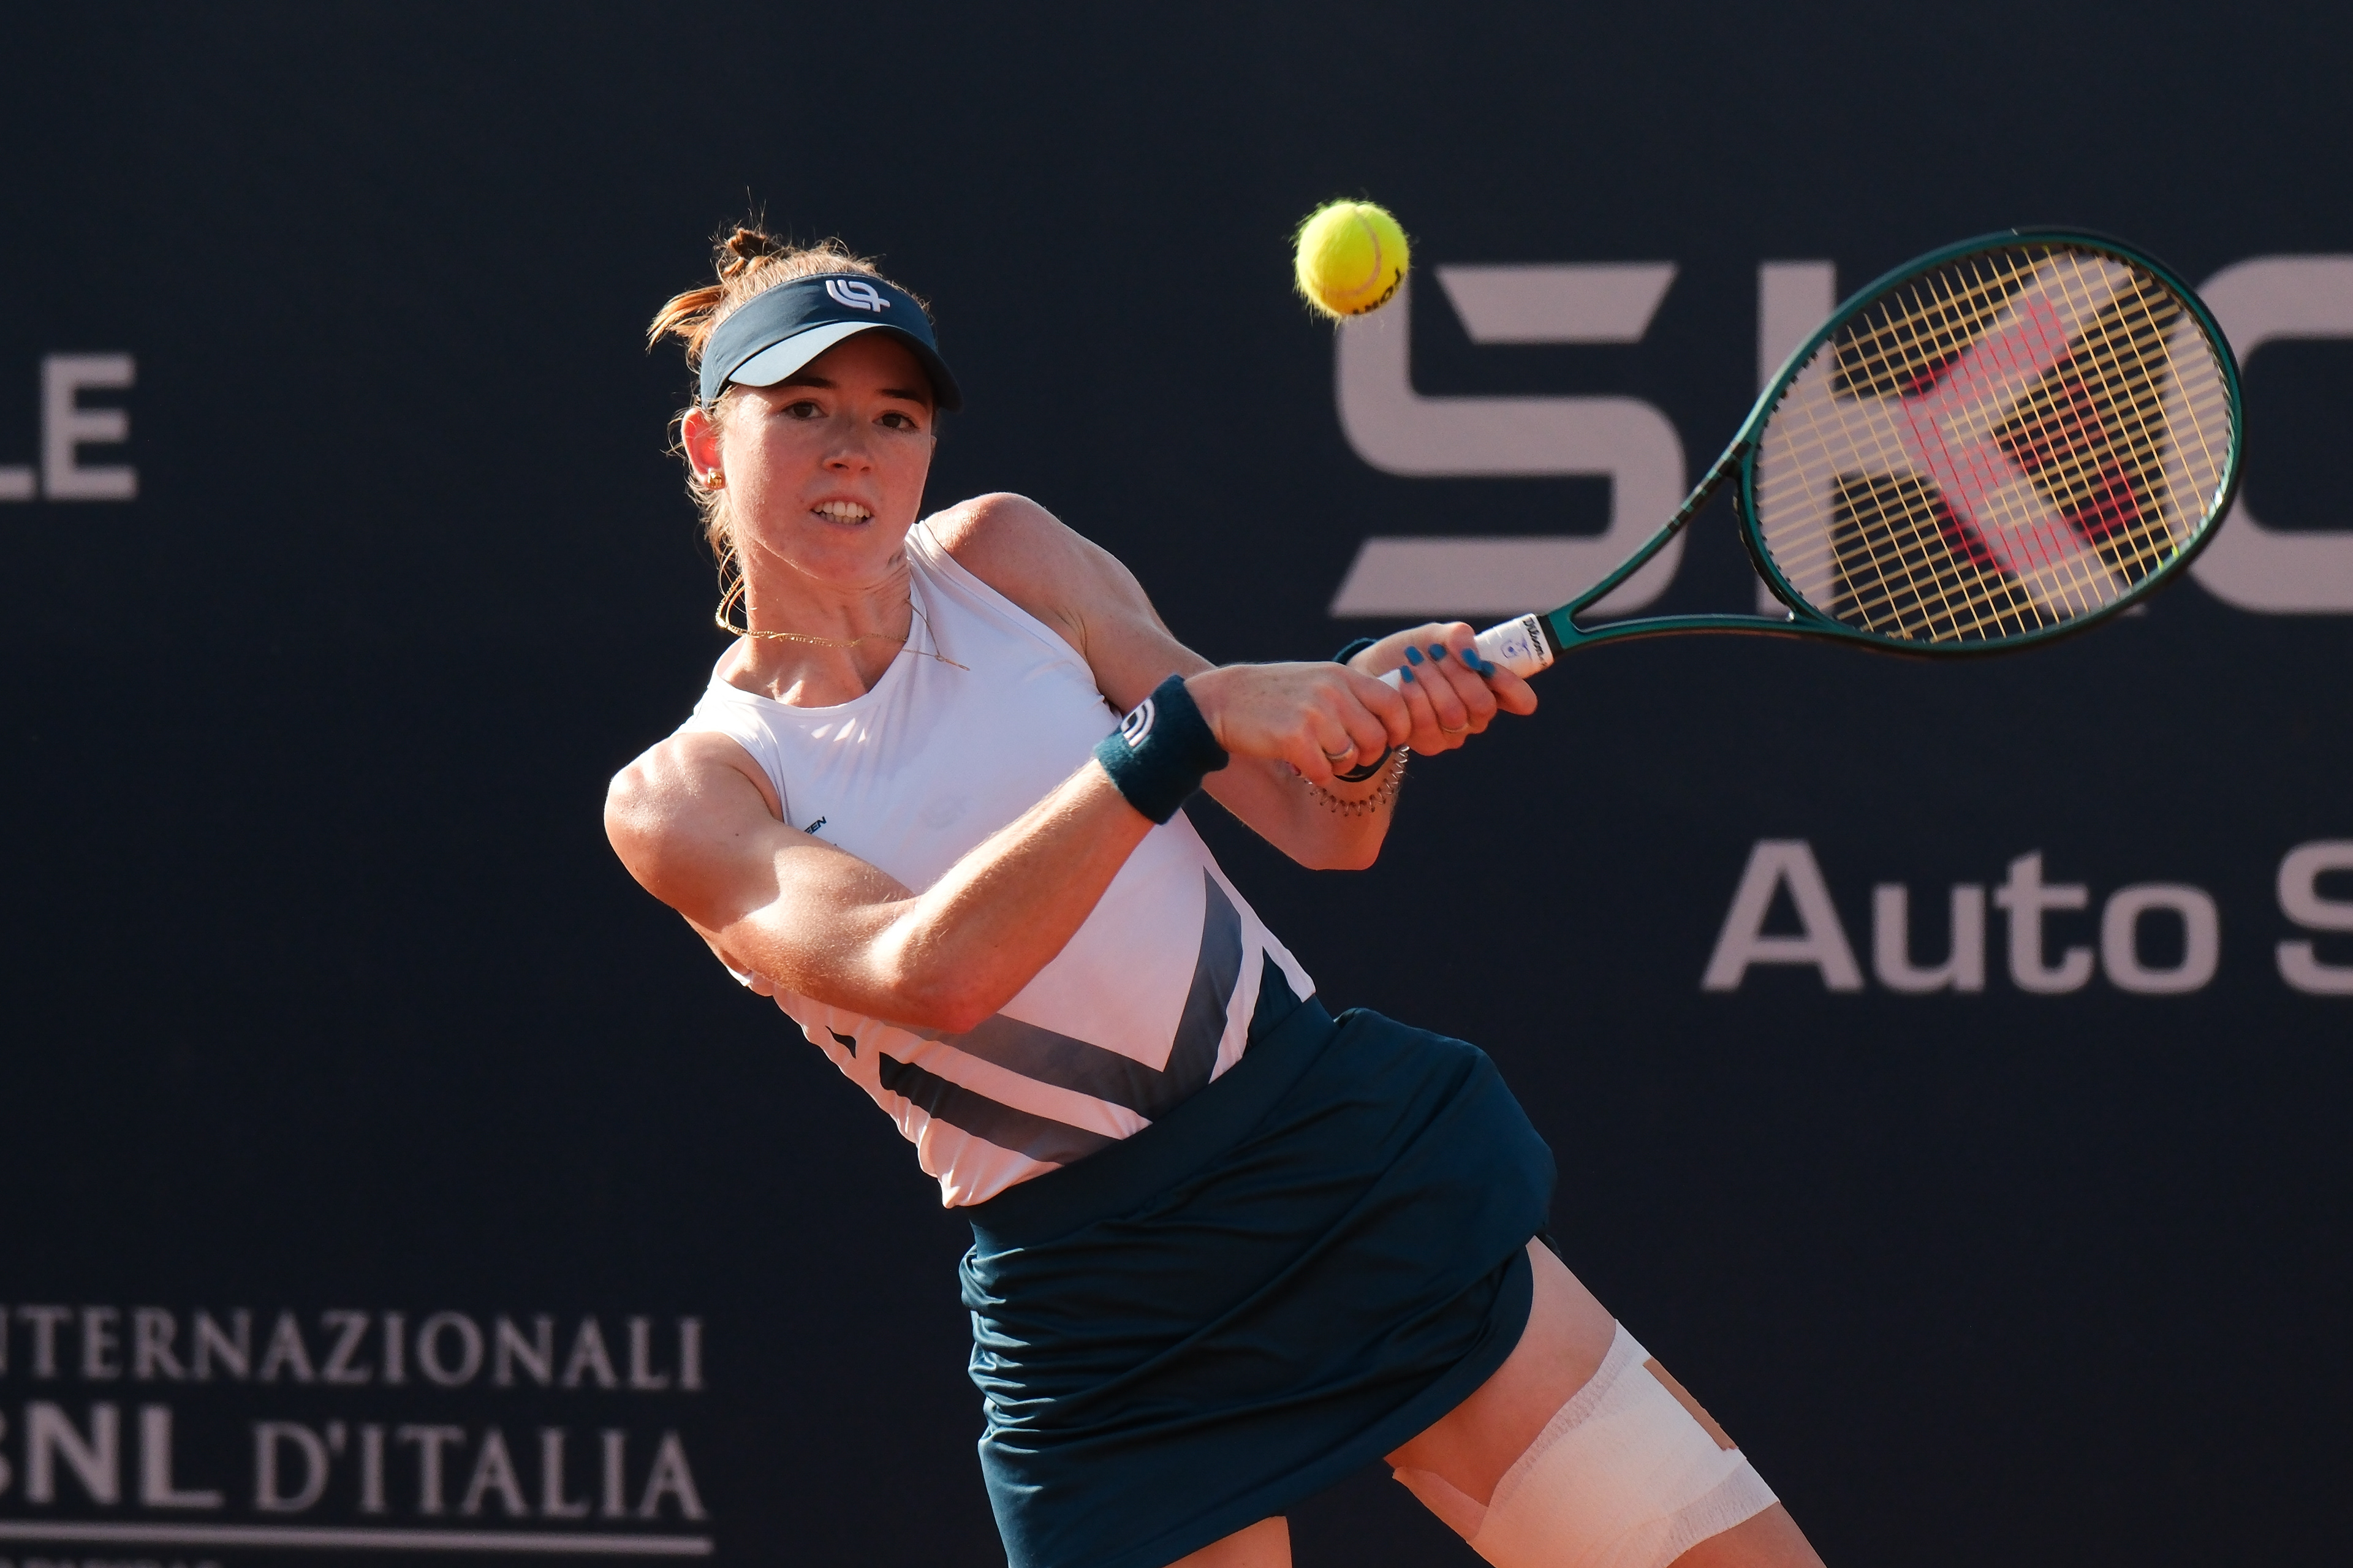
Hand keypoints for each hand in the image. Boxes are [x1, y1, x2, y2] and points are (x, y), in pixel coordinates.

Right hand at [1185, 661, 1411, 786]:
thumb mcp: (1318, 680)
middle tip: (1344, 755)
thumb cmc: (1274, 696)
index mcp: (1342, 675)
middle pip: (1376, 738)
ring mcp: (1313, 713)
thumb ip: (1352, 694)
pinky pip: (1324, 772)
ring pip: (1352, 758)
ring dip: (1338, 766)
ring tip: (1318, 756)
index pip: (1394, 703)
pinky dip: (1315, 774)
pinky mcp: (1294, 737)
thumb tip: (1396, 720)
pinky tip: (1300, 762)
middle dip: (1365, 755)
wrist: (1223, 701)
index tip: (1388, 740)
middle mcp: (1332, 691)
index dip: (1399, 728)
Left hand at [1344, 622, 1538, 755]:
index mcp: (1490, 688)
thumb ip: (1457, 637)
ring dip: (1431, 682)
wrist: (1373, 671)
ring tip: (1414, 661)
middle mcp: (1477, 716)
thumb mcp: (1435, 635)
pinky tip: (1404, 681)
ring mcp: (1455, 733)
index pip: (1521, 699)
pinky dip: (1413, 696)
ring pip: (1454, 714)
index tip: (1490, 666)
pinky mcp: (1429, 744)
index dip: (1512, 686)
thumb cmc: (1413, 653)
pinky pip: (1427, 724)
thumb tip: (1471, 657)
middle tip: (1435, 653)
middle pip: (1483, 706)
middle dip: (1456, 675)